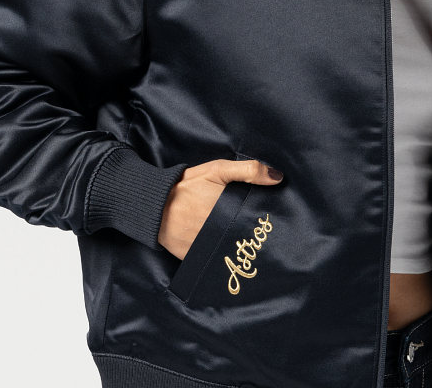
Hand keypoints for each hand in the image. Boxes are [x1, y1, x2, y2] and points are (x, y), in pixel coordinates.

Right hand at [158, 158, 283, 258]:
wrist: (153, 206)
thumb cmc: (187, 186)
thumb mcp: (217, 170)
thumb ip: (248, 171)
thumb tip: (278, 178)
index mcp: (230, 212)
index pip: (257, 221)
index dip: (265, 221)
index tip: (272, 219)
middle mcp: (222, 233)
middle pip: (247, 237)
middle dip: (254, 235)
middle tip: (261, 231)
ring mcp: (209, 248)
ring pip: (233, 250)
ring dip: (239, 247)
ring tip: (245, 241)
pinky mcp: (196, 259)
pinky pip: (215, 260)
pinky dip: (221, 256)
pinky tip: (226, 249)